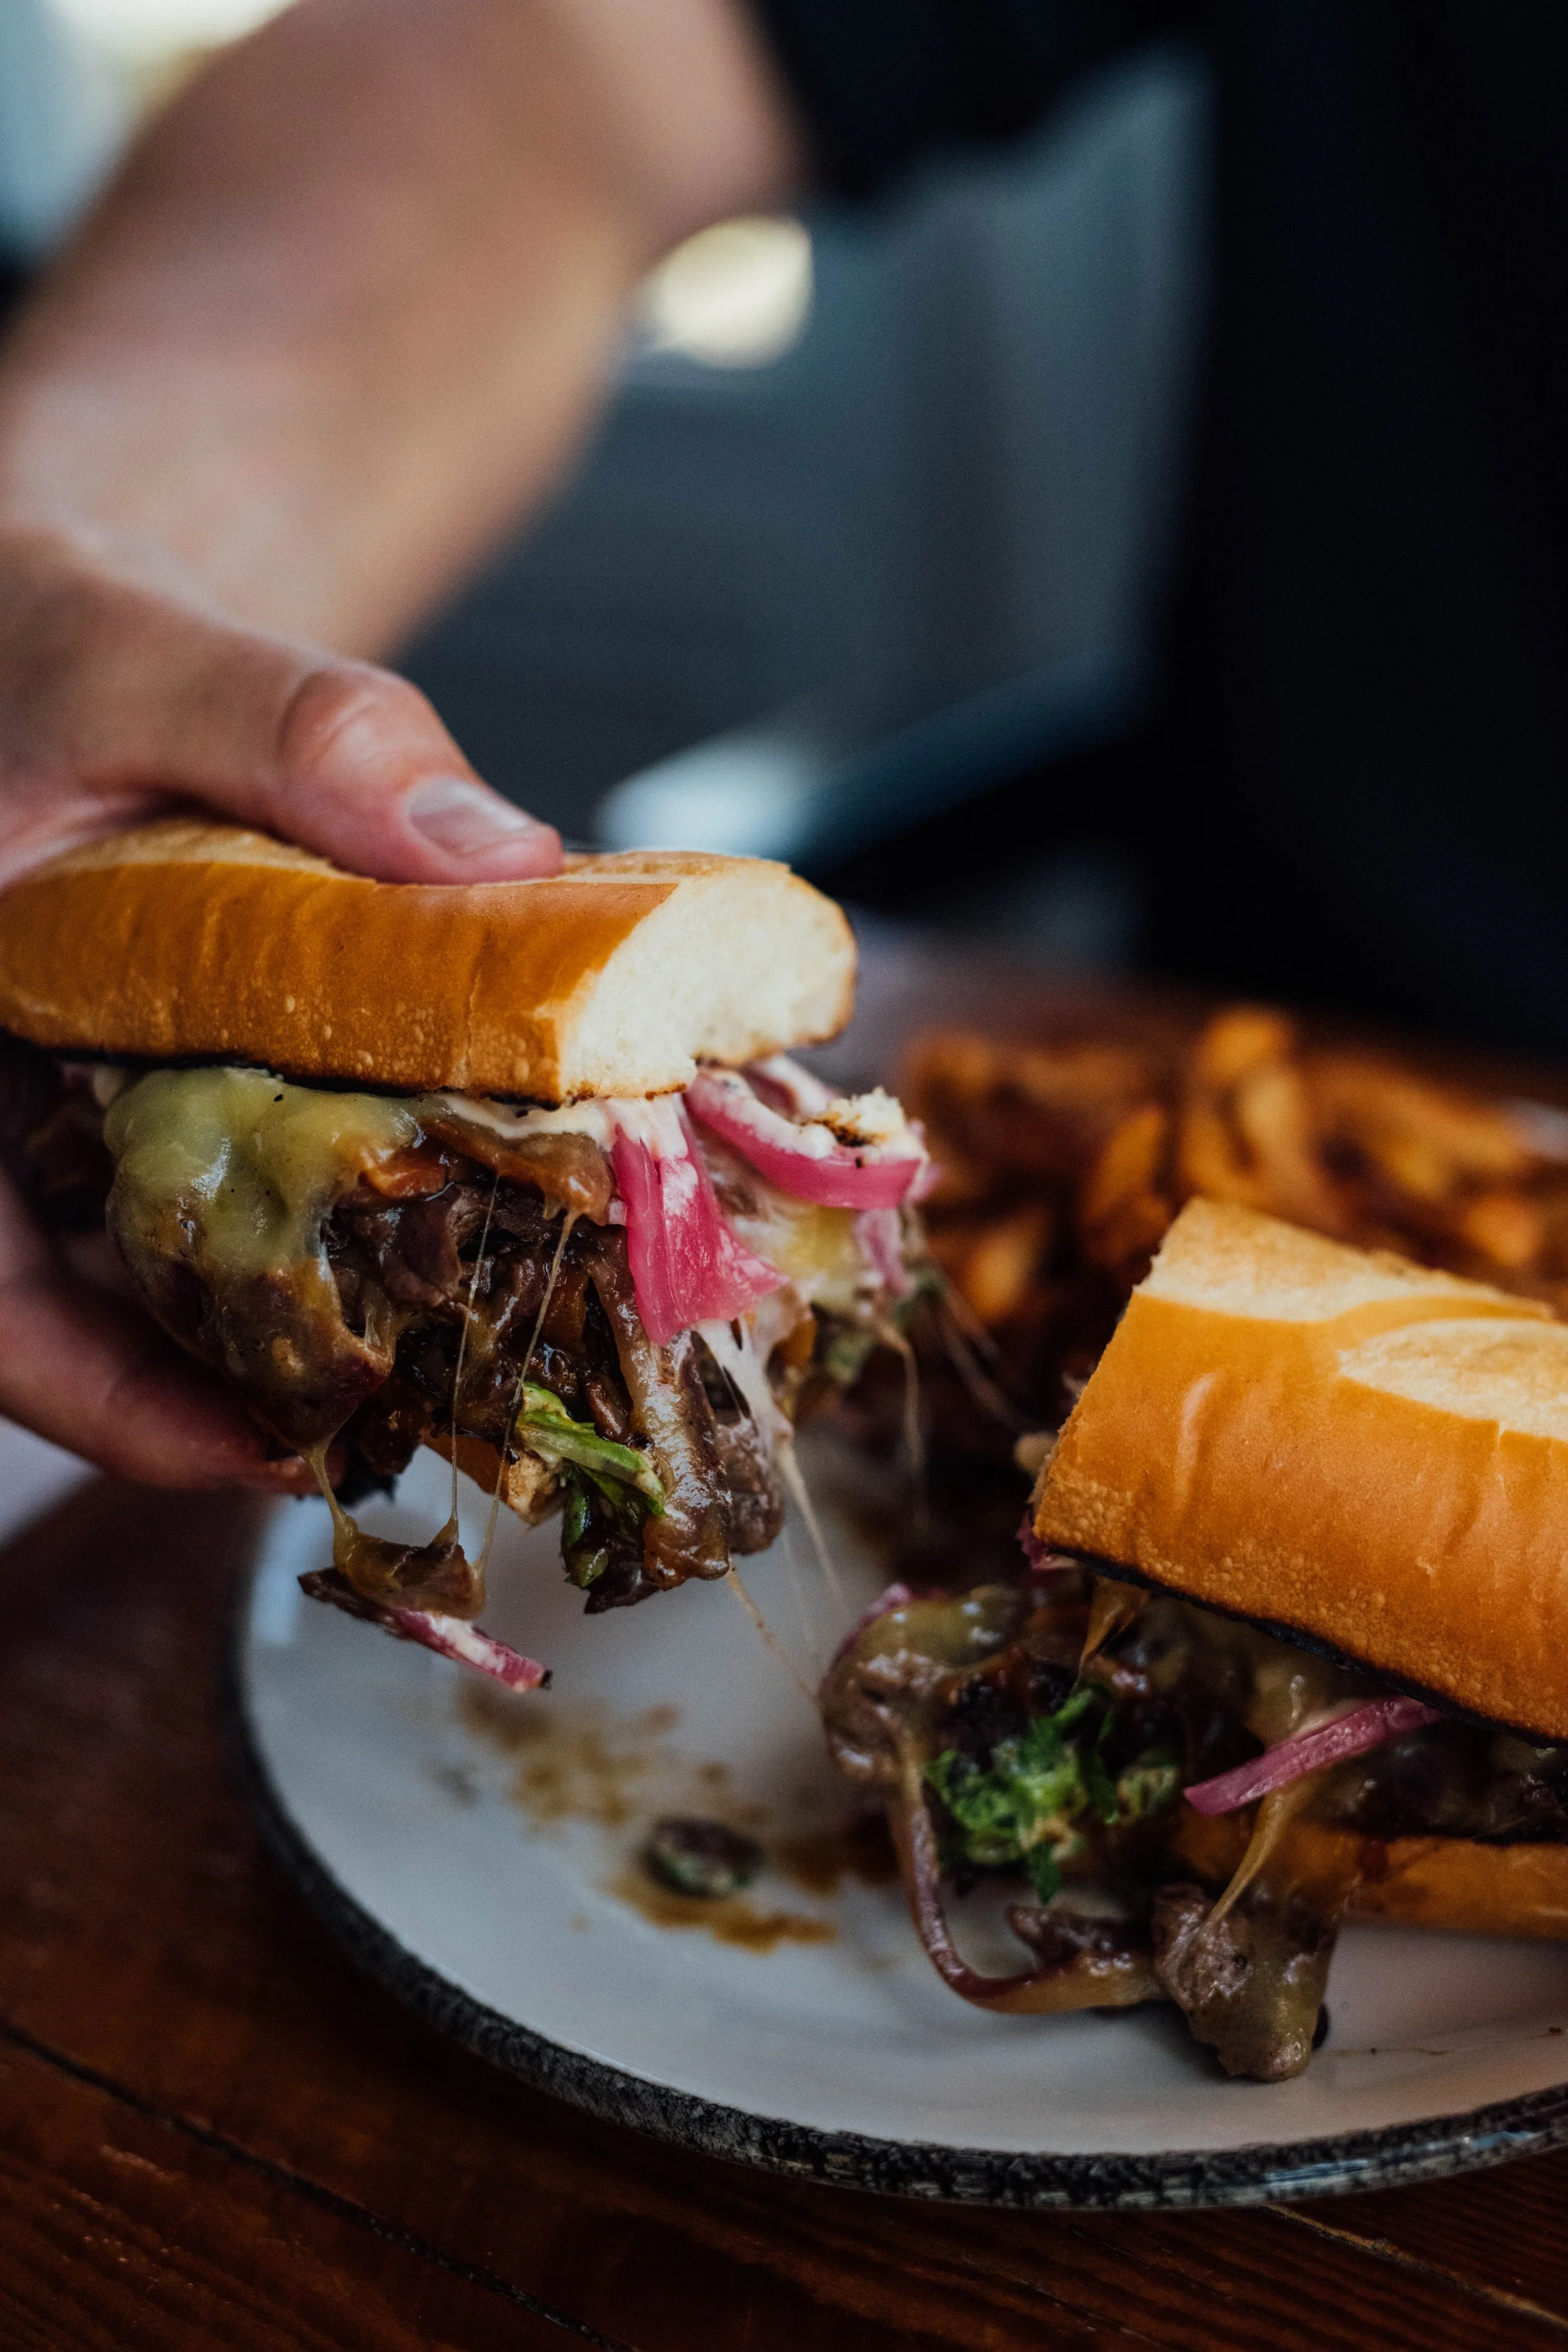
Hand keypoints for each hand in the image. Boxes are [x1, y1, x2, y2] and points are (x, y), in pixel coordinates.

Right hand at [0, 520, 563, 1488]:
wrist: (54, 618)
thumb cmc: (32, 631)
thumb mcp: (136, 653)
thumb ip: (292, 733)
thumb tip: (498, 857)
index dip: (107, 1400)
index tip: (258, 1448)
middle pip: (103, 1297)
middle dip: (253, 1364)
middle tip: (424, 1401)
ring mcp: (75, 1097)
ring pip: (182, 1243)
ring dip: (319, 1285)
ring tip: (471, 1318)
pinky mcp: (162, 1067)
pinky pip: (245, 1153)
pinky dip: (348, 1174)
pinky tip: (460, 1175)